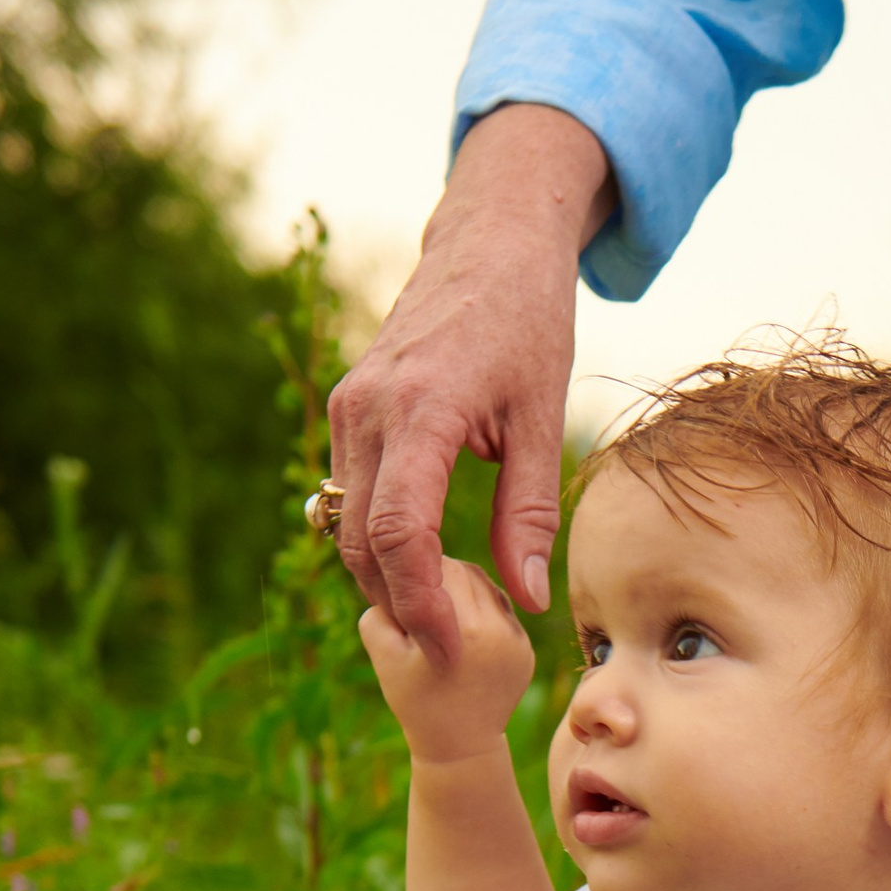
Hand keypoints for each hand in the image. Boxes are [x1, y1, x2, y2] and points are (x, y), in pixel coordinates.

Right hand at [329, 102, 614, 660]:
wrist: (489, 242)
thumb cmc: (527, 320)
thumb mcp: (543, 417)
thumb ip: (529, 512)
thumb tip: (530, 598)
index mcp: (422, 410)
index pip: (399, 534)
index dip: (419, 602)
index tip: (449, 648)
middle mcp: (369, 408)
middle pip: (362, 539)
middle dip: (400, 602)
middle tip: (448, 647)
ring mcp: (350, 405)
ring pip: (347, 521)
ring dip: (384, 574)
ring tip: (439, 611)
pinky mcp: (349, 406)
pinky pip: (350, 491)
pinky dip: (378, 536)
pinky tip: (423, 558)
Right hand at [359, 554, 536, 769]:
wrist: (459, 743)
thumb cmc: (413, 698)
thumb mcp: (381, 649)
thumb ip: (380, 602)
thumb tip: (395, 566)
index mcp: (461, 632)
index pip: (438, 567)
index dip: (412, 569)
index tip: (398, 584)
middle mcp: (496, 631)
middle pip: (463, 572)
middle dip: (436, 576)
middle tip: (415, 592)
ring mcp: (516, 640)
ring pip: (485, 584)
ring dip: (459, 587)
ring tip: (437, 609)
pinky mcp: (525, 647)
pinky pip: (500, 607)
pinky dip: (478, 607)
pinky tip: (459, 625)